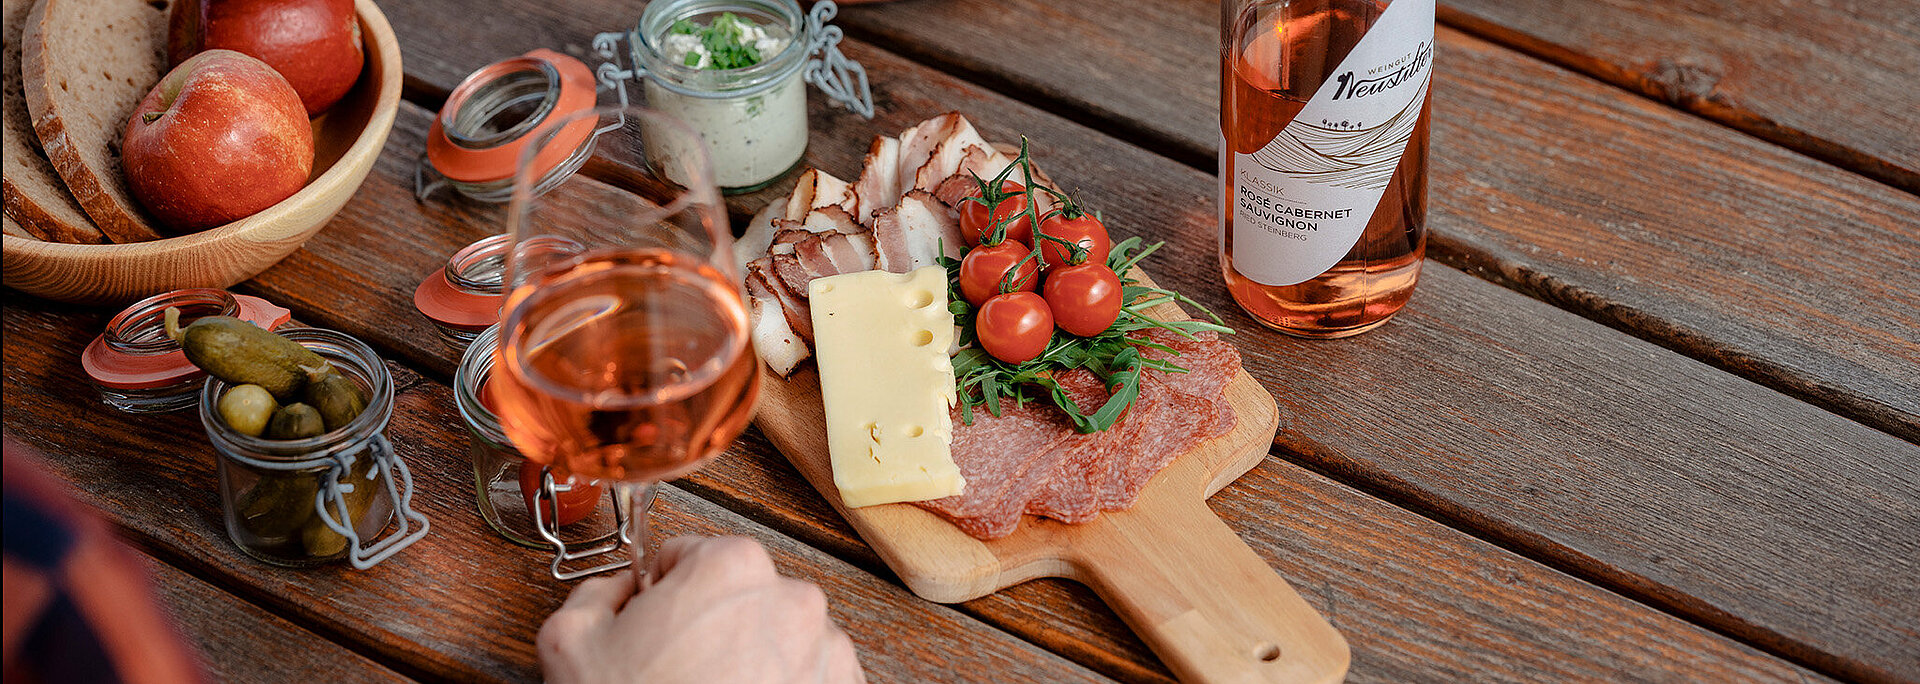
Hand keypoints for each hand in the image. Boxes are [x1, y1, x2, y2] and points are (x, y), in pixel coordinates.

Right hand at [538, 536, 864, 683]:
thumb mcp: (571, 641)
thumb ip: (596, 594)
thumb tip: (616, 590)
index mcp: (731, 566)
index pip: (689, 556)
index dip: (663, 594)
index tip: (656, 627)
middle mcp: (792, 598)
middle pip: (741, 595)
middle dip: (711, 625)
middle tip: (679, 670)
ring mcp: (826, 649)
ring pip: (778, 636)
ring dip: (751, 657)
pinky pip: (808, 675)